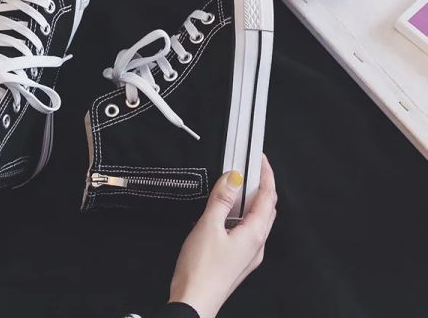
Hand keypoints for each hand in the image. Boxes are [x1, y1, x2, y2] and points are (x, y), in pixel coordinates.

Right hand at [169, 155, 276, 317]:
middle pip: (267, 208)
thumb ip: (221, 199)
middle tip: (251, 168)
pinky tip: (225, 213)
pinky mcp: (238, 260)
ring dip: (250, 200)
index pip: (268, 197)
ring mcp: (248, 254)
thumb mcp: (208, 226)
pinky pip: (247, 230)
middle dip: (262, 185)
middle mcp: (256, 245)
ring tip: (236, 186)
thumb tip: (233, 178)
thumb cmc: (200, 271)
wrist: (194, 302)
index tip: (261, 159)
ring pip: (257, 219)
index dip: (266, 175)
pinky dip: (241, 215)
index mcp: (254, 234)